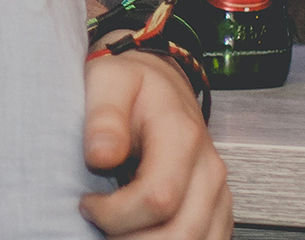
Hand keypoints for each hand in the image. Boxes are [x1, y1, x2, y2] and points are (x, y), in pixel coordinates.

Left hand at [79, 49, 231, 239]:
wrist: (161, 82)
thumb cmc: (132, 81)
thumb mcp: (108, 81)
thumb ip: (104, 117)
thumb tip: (101, 156)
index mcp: (181, 137)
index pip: (158, 198)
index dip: (116, 213)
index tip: (87, 203)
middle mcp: (209, 169)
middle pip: (180, 232)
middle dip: (130, 238)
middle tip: (98, 224)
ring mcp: (217, 191)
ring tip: (116, 230)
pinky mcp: (217, 207)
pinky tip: (139, 232)